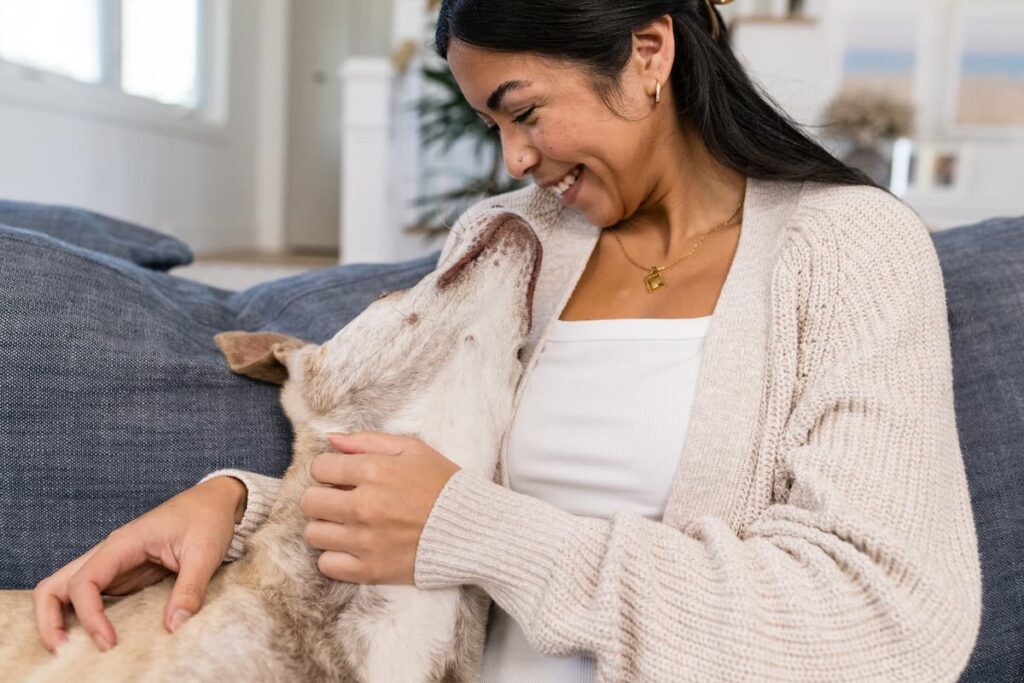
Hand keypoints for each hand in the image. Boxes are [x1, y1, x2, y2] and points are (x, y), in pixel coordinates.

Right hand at [32, 476, 245, 653]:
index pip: (86, 582)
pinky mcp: (123, 575)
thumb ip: (190, 589)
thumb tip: (174, 627)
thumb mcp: (205, 552)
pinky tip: (92, 637)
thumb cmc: (208, 519)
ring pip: (65, 589)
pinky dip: (81, 616)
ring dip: (58, 619)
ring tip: (69, 649)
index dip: (89, 616)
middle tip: (65, 652)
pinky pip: (90, 596)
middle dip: (50, 620)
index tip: (108, 643)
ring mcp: (113, 565)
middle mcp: (109, 554)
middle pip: (55, 585)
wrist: (215, 502)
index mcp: (124, 543)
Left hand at [300, 432, 459, 584]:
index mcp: (373, 471)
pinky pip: (327, 565)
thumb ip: (369, 440)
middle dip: (322, 497)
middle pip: (310, 502)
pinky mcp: (370, 570)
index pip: (320, 468)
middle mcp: (364, 506)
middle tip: (341, 500)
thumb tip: (332, 439)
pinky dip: (335, 556)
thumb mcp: (413, 449)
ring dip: (326, 527)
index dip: (329, 470)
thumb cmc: (443, 484)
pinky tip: (352, 547)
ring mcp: (365, 541)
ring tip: (346, 524)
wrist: (472, 529)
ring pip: (314, 534)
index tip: (342, 477)